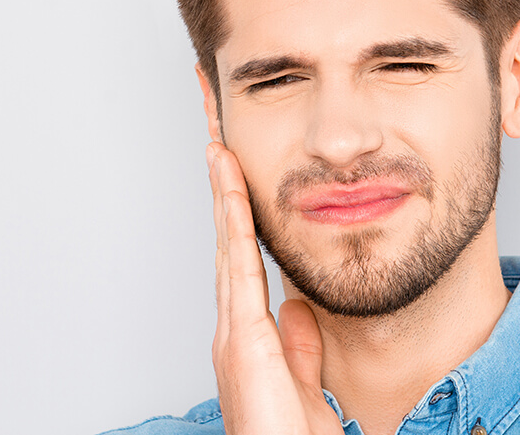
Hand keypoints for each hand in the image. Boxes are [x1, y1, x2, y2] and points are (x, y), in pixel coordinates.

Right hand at [206, 142, 342, 434]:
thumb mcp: (305, 383)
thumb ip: (298, 345)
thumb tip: (297, 307)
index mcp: (248, 336)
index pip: (243, 259)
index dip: (238, 213)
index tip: (234, 169)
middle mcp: (233, 328)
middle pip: (227, 241)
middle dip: (222, 188)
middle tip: (215, 136)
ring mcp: (232, 331)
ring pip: (227, 244)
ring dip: (223, 192)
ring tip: (218, 144)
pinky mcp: (242, 340)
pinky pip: (238, 267)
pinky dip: (234, 223)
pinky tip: (232, 187)